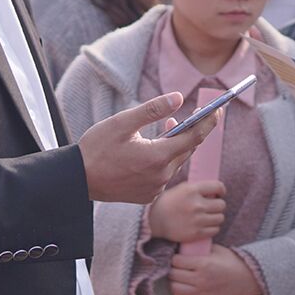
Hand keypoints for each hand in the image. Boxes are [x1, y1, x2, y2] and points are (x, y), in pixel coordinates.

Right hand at [78, 92, 220, 203]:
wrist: (77, 180)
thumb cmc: (97, 148)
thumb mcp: (122, 122)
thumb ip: (153, 110)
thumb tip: (179, 98)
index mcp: (157, 157)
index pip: (194, 137)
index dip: (208, 122)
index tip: (218, 109)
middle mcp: (161, 176)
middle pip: (187, 150)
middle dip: (192, 130)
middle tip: (195, 114)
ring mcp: (155, 188)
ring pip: (176, 162)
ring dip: (176, 145)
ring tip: (169, 127)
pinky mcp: (147, 196)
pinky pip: (164, 175)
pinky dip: (164, 160)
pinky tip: (154, 149)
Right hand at [149, 180, 225, 242]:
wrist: (153, 221)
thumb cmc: (168, 203)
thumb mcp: (181, 188)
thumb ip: (197, 188)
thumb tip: (214, 188)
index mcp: (192, 190)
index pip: (218, 186)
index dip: (221, 190)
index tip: (219, 193)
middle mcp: (196, 204)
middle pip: (221, 204)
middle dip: (218, 205)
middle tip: (212, 207)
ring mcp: (197, 220)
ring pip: (220, 218)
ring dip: (216, 217)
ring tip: (208, 217)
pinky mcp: (196, 233)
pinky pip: (215, 230)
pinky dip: (212, 228)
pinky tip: (205, 225)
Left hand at [169, 245, 261, 294]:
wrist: (248, 278)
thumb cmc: (233, 262)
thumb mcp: (218, 250)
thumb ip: (202, 248)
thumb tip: (187, 245)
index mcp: (203, 264)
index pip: (177, 261)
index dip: (174, 258)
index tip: (176, 258)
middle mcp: (201, 279)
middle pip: (174, 275)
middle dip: (172, 270)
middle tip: (175, 268)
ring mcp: (202, 293)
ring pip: (176, 289)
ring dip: (173, 284)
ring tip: (176, 279)